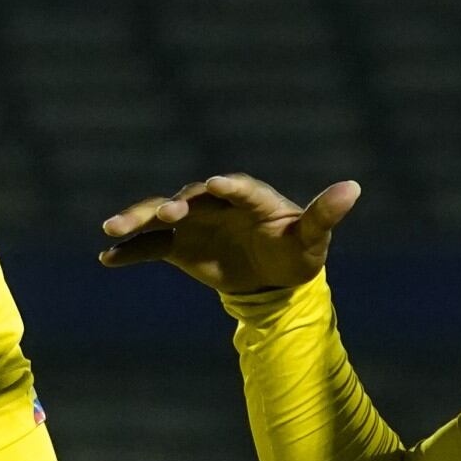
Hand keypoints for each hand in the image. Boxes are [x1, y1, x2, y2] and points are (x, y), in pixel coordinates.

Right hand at [97, 174, 360, 294]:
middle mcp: (214, 204)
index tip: (215, 186)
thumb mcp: (312, 239)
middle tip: (165, 212)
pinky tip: (106, 259)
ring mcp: (192, 224)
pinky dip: (129, 252)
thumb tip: (353, 188)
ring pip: (158, 217)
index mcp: (249, 197)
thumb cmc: (296, 251)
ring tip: (112, 229)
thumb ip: (325, 215)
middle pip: (188, 199)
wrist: (272, 274)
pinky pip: (149, 247)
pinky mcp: (178, 246)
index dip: (227, 187)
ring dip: (136, 220)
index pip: (236, 188)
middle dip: (174, 205)